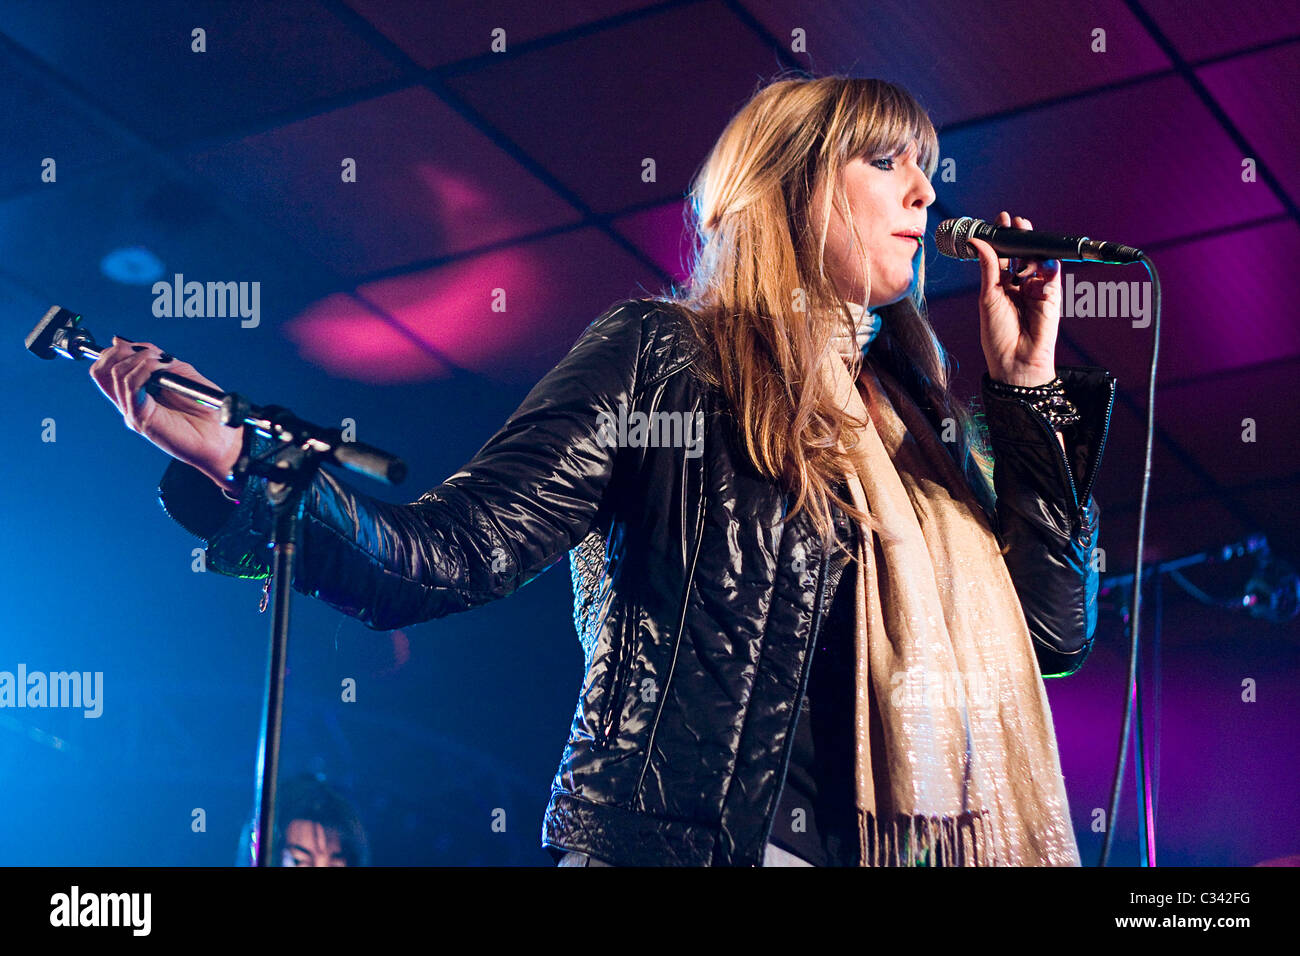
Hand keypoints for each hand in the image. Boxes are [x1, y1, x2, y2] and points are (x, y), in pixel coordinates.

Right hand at [89, 336, 242, 489]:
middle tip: (151, 353)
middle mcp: (130, 402)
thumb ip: (156, 358)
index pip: (106, 368)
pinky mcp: (141, 418)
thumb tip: (124, 342)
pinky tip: (161, 367)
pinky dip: (144, 369)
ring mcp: (133, 411)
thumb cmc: (205, 408)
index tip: (144, 347)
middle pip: (102, 371)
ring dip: (140, 358)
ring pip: (115, 374)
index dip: (118, 350)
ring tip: (163, 361)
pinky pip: (130, 386)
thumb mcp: (180, 372)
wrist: (221, 435)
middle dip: (123, 351)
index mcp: (136, 393)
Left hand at [969, 210, 1060, 386]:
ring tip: (1024, 230)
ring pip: (1037, 260)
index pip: (1003, 256)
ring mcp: (1037, 290)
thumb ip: (989, 268)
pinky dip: (1047, 264)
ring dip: (1032, 245)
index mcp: (1001, 286)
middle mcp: (1020, 285)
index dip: (1002, 239)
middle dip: (1019, 236)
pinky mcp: (1052, 296)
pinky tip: (1040, 257)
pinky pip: (1052, 274)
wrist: (1014, 361)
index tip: (998, 220)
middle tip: (1013, 221)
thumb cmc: (997, 336)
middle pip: (1022, 254)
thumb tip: (978, 241)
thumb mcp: (988, 297)